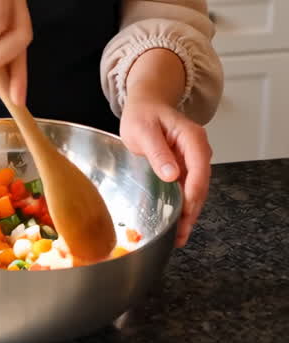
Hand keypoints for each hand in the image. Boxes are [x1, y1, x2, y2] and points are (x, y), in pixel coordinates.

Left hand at [120, 99, 212, 246]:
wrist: (145, 105)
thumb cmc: (143, 114)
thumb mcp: (143, 130)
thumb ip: (157, 151)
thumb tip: (172, 175)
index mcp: (192, 138)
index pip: (199, 170)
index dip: (193, 195)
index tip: (184, 215)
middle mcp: (198, 150)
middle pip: (200, 185)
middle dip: (191, 211)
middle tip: (180, 235)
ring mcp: (193, 160)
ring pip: (195, 191)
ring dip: (188, 213)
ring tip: (177, 236)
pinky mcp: (185, 168)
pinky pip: (186, 190)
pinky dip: (181, 206)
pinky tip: (175, 223)